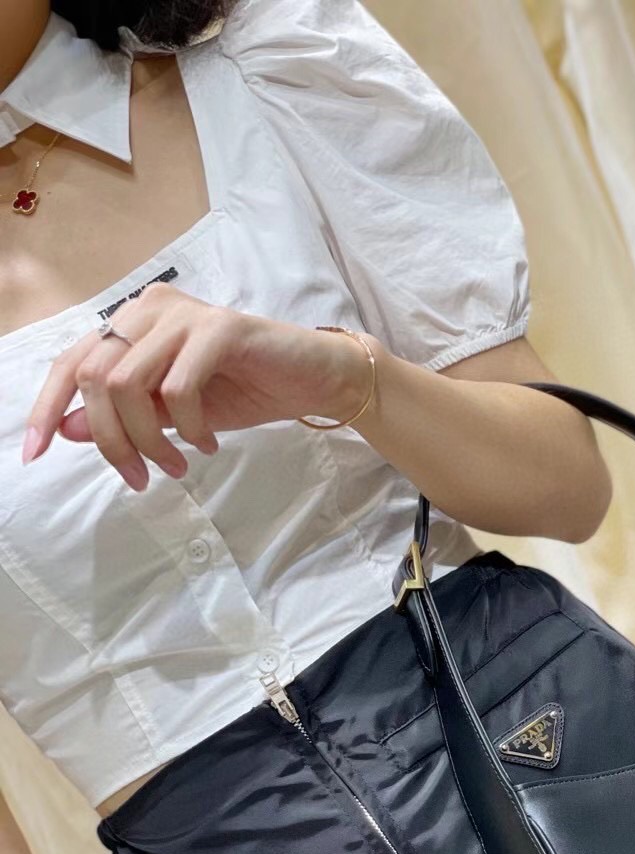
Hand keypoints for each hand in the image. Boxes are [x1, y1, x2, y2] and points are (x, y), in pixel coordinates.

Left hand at [21, 283, 378, 489]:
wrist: (312, 380)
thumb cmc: (244, 391)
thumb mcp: (171, 414)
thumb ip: (124, 415)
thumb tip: (69, 429)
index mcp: (132, 324)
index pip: (71, 363)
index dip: (48, 409)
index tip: (36, 454)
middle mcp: (150, 308)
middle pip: (96, 378)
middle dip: (112, 440)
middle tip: (142, 477)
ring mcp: (186, 314)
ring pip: (129, 383)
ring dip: (150, 439)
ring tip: (177, 465)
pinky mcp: (222, 328)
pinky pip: (179, 387)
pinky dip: (188, 426)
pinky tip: (208, 441)